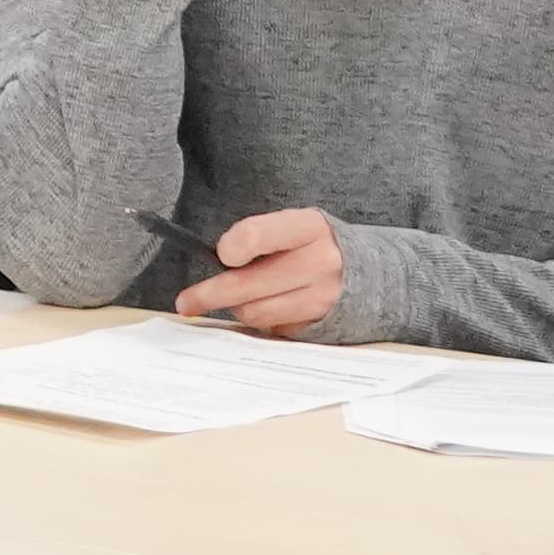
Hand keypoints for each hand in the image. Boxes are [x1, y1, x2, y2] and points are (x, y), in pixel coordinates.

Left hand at [174, 204, 348, 335]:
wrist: (366, 272)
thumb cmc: (311, 245)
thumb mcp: (293, 228)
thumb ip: (258, 238)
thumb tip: (217, 262)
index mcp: (309, 227)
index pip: (258, 235)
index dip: (233, 247)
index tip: (221, 255)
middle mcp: (320, 261)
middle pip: (247, 285)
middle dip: (209, 294)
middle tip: (186, 301)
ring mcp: (321, 297)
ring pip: (255, 311)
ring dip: (238, 306)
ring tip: (240, 296)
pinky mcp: (317, 323)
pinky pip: (270, 327)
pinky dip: (260, 319)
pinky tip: (267, 305)